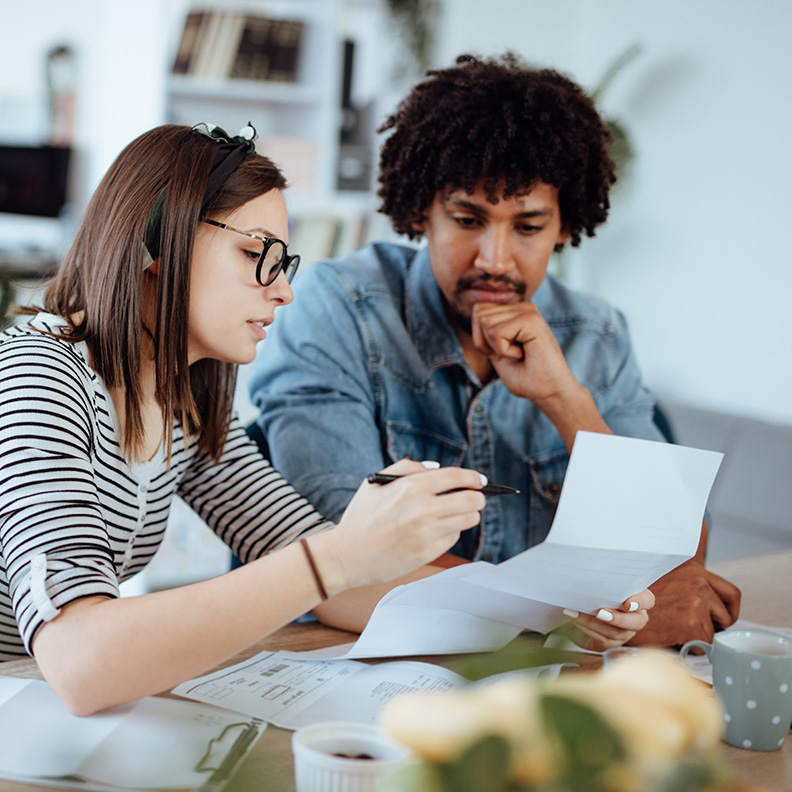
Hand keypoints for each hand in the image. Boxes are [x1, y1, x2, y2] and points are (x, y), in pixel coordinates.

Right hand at [315, 459, 485, 591]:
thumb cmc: (361, 516)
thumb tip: (436, 467)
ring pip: (467, 520)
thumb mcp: (376, 482)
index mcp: (410, 487)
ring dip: (467, 516)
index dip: (474, 477)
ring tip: (456, 514)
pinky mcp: (427, 553)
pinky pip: (453, 539)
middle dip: (477, 498)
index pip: (456, 477)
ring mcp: (426, 533)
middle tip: (475, 498)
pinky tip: (436, 531)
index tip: (480, 480)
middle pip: (471, 500)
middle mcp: (421, 509)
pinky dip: (450, 533)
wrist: (347, 555)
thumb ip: (408, 468)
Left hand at [471, 301, 576, 401]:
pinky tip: (521, 354)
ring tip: (517, 354)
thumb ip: (486, 332)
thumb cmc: (526, 377)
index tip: (502, 353)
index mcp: (515, 312)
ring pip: (485, 321)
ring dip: (496, 346)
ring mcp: (528, 311)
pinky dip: (503, 350)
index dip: (480, 338)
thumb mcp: (496, 352)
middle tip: (509, 354)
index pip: (478, 311)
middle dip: (485, 341)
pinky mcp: (531, 320)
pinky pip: (496, 332)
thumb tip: (476, 311)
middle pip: (478, 313)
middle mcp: (522, 307)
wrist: (550, 392)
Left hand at [556, 589, 654, 652]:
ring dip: (592, 622)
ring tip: (576, 612)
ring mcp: (625, 633)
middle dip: (617, 618)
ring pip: (615, 632)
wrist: (580, 608)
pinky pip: (603, 640)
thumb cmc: (593, 591)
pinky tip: (575, 620)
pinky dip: (587, 629)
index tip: (628, 603)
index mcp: (637, 599)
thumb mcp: (599, 584)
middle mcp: (635, 618)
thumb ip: (602, 583)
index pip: (647, 600)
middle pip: (636, 622)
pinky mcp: (611, 643)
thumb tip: (591, 578)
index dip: (640, 602)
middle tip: (599, 612)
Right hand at [627, 559, 740, 647]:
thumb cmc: (638, 598)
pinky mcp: (690, 622)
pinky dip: (690, 646)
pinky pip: (703, 643)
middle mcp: (697, 581)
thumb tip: (712, 603)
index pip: (731, 593)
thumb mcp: (667, 580)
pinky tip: (672, 636)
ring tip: (676, 630)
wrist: (617, 609)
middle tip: (695, 629)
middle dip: (715, 626)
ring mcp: (695, 601)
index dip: (729, 611)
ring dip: (699, 636)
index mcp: (693, 569)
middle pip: (726, 615)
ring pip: (714, 631)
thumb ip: (689, 584)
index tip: (722, 620)